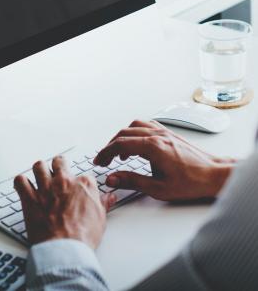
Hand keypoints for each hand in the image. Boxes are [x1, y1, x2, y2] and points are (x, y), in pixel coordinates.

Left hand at [14, 156, 115, 248]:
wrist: (65, 249)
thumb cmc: (83, 237)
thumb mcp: (101, 219)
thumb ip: (103, 204)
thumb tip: (109, 197)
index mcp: (83, 185)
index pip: (83, 175)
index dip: (80, 182)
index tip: (78, 189)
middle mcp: (63, 182)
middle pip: (59, 162)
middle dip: (58, 165)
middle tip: (57, 172)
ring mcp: (45, 188)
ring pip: (39, 166)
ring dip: (39, 171)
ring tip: (39, 176)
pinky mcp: (30, 197)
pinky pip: (20, 181)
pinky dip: (21, 183)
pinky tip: (23, 187)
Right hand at [93, 119, 235, 200]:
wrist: (214, 175)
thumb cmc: (191, 182)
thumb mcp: (158, 188)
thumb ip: (132, 181)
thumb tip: (112, 178)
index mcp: (152, 147)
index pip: (120, 144)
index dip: (105, 153)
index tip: (99, 162)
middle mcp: (156, 135)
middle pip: (124, 134)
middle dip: (110, 146)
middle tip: (104, 160)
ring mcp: (163, 132)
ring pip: (133, 126)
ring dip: (122, 138)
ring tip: (118, 153)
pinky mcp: (168, 133)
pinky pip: (145, 125)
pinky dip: (134, 132)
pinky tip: (135, 144)